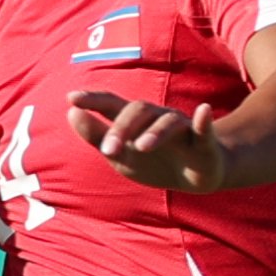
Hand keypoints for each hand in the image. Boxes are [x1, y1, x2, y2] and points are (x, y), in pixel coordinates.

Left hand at [68, 88, 225, 192]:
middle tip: (108, 150)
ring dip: (154, 133)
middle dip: (121, 129)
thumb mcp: (120, 156)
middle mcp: (157, 118)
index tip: (71, 97)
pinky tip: (203, 110)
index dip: (93, 99)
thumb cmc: (153, 162)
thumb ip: (96, 136)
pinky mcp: (205, 144)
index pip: (112, 104)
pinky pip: (205, 129)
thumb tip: (71, 113)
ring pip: (167, 122)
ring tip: (142, 146)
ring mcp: (182, 128)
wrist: (194, 178)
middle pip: (138, 112)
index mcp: (134, 121)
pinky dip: (204, 120)